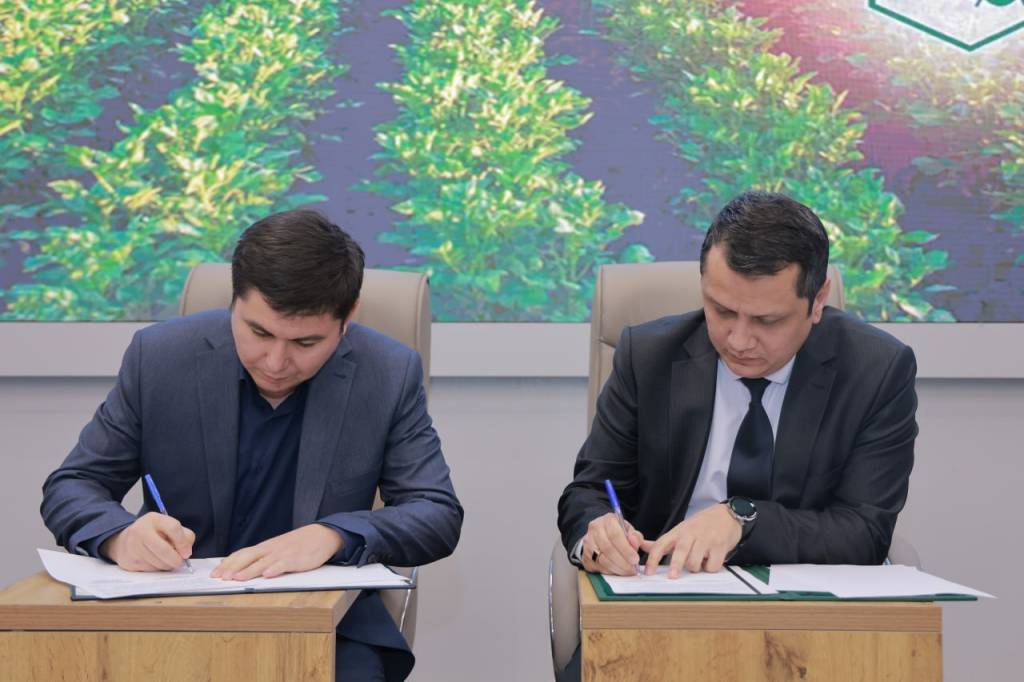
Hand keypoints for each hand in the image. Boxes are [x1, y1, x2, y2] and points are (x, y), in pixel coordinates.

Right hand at [101, 512, 194, 571]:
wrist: (125, 541)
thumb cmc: (154, 534)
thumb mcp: (168, 527)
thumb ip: (184, 536)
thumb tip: (186, 553)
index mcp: (154, 519)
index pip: (173, 528)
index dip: (183, 542)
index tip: (186, 553)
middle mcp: (141, 530)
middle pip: (164, 550)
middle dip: (176, 560)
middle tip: (179, 562)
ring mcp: (133, 546)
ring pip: (158, 563)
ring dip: (167, 565)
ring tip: (166, 560)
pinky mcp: (129, 561)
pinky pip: (150, 570)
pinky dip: (157, 569)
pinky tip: (154, 562)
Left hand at [210, 524, 342, 580]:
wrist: (321, 535)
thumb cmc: (298, 545)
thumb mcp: (277, 549)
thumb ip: (261, 557)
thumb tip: (240, 566)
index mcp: (265, 547)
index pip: (242, 554)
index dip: (228, 563)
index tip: (215, 573)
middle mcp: (271, 549)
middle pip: (248, 557)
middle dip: (233, 568)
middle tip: (220, 578)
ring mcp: (283, 553)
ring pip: (263, 562)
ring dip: (249, 570)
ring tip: (237, 578)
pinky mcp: (296, 558)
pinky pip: (284, 563)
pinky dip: (275, 568)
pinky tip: (268, 574)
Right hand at [580, 512, 644, 575]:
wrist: (600, 536)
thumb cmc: (617, 533)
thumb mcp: (629, 531)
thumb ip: (635, 537)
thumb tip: (635, 543)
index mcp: (608, 520)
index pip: (615, 535)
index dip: (626, 549)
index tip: (635, 559)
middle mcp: (595, 530)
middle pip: (608, 549)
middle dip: (622, 562)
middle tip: (632, 569)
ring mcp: (588, 543)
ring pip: (602, 560)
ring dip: (617, 568)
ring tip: (626, 571)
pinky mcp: (585, 557)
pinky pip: (597, 567)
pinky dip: (609, 571)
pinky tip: (617, 570)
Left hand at [641, 503, 740, 577]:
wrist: (726, 514)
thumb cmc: (701, 525)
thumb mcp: (681, 530)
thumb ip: (663, 542)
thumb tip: (642, 546)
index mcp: (678, 532)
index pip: (661, 543)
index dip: (653, 558)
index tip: (648, 572)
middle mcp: (691, 534)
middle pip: (680, 551)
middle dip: (675, 564)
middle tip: (672, 576)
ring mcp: (706, 539)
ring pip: (696, 561)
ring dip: (695, 568)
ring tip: (699, 563)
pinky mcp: (720, 546)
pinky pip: (712, 565)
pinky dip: (710, 568)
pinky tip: (711, 560)